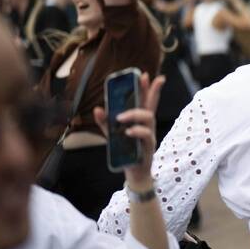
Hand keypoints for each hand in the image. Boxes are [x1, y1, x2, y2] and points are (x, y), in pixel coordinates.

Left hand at [93, 73, 164, 190]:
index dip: (149, 88)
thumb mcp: (113, 135)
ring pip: (148, 117)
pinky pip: (146, 135)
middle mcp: (147, 126)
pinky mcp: (148, 146)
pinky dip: (136, 131)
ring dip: (134, 114)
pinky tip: (127, 132)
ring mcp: (149, 134)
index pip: (146, 101)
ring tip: (120, 117)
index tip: (149, 75)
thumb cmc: (126, 153)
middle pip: (151, 104)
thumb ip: (105, 122)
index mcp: (139, 122)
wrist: (133, 173)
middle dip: (151, 89)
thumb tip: (97, 109)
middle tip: (147, 78)